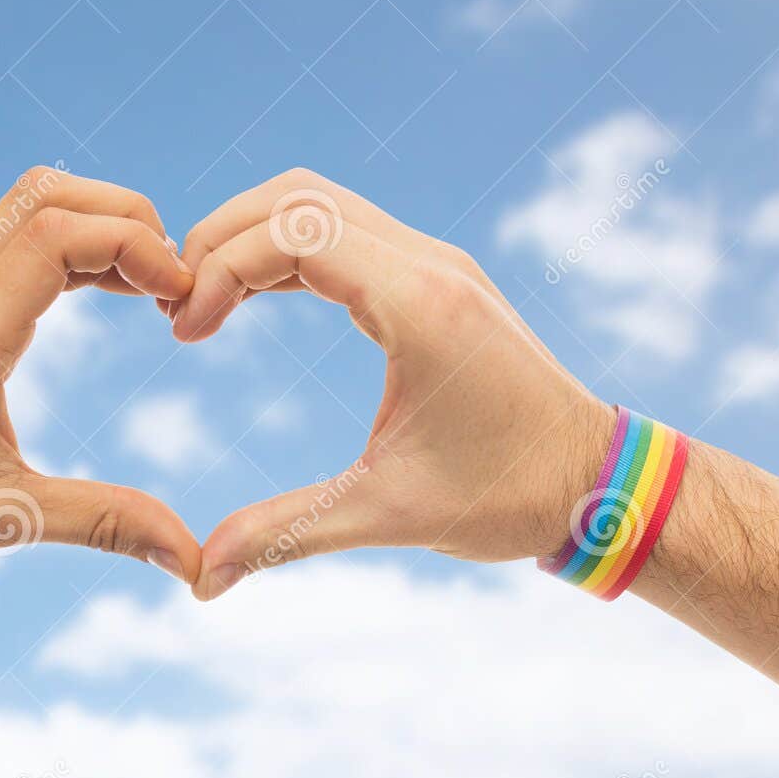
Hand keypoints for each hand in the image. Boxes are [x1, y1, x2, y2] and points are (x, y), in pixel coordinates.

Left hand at [0, 168, 200, 583]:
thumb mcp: (2, 522)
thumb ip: (102, 525)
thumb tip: (191, 560)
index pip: (58, 234)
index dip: (134, 246)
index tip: (178, 302)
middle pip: (49, 193)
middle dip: (128, 220)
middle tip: (173, 288)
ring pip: (33, 201)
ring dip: (102, 224)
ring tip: (151, 287)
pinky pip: (19, 233)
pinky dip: (76, 243)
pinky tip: (113, 292)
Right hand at [170, 168, 613, 598]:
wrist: (599, 480)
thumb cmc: (507, 497)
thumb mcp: (389, 514)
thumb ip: (286, 534)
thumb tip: (202, 581)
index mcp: (420, 304)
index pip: (293, 233)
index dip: (221, 268)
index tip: (185, 332)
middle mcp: (430, 263)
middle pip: (296, 196)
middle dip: (222, 237)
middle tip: (179, 307)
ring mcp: (437, 262)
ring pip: (319, 201)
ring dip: (252, 236)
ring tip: (205, 300)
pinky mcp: (438, 276)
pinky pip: (345, 230)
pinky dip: (287, 248)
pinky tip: (252, 299)